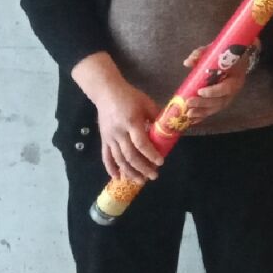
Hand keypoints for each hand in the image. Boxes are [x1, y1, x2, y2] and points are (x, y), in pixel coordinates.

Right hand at [72, 53, 164, 183]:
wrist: (106, 92)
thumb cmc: (129, 96)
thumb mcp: (146, 103)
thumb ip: (156, 117)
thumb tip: (169, 129)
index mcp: (131, 123)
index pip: (141, 143)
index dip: (151, 154)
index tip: (160, 162)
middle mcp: (119, 132)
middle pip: (130, 155)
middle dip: (142, 168)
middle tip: (153, 176)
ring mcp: (110, 137)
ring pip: (119, 159)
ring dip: (129, 172)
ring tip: (140, 181)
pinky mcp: (104, 139)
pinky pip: (106, 156)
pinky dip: (111, 168)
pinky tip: (118, 178)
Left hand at [182, 43, 248, 121]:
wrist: (238, 58)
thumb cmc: (225, 54)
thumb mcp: (214, 51)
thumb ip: (201, 54)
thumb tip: (187, 62)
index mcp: (235, 78)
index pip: (226, 88)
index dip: (213, 92)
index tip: (200, 91)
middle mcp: (234, 91)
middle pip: (220, 102)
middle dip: (203, 104)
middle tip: (189, 103)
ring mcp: (229, 98)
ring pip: (216, 109)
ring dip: (202, 113)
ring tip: (189, 114)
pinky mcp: (223, 102)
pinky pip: (213, 111)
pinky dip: (203, 116)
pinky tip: (192, 121)